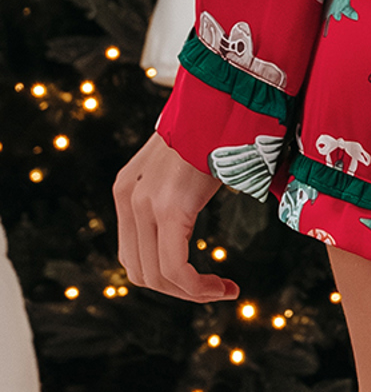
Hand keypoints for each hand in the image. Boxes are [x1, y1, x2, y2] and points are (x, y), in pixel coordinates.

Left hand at [114, 131, 237, 301]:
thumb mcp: (180, 165)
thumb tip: (186, 226)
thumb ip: (173, 194)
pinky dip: (197, 287)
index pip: (133, 255)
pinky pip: (175, 266)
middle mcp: (128, 197)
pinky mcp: (168, 207)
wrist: (223, 98)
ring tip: (220, 290)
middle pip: (141, 272)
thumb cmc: (211, 130)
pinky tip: (222, 286)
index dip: (163, 279)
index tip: (198, 282)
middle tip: (213, 290)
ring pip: (157, 276)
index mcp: (127, 188)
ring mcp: (143, 202)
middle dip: (178, 291)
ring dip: (190, 292)